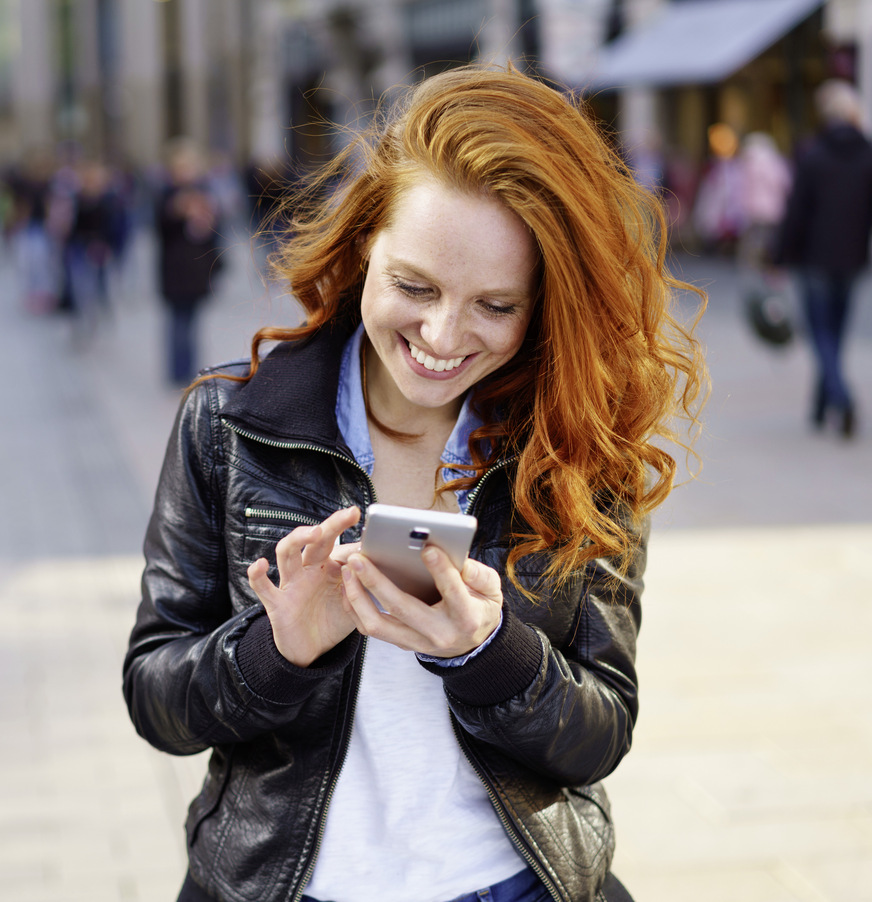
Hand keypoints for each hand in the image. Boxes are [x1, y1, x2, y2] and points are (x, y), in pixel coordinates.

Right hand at [247, 506, 360, 666]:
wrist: (311, 650)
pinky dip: (257, 575)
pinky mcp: (277, 602)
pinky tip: (260, 564)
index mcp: (329, 567)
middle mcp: (309, 569)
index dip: (357, 543)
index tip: (376, 535)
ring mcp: (291, 583)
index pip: (341, 546)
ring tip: (315, 532)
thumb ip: (364, 584)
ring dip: (299, 538)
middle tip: (351, 513)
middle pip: (316, 540)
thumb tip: (378, 563)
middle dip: (333, 524)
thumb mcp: (354, 601)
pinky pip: (263, 586)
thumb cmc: (332, 620)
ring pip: (287, 552)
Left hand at [340, 545, 502, 657]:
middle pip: (402, 608)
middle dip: (377, 582)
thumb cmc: (481, 608)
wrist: (474, 645)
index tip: (428, 548)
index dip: (441, 570)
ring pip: (378, 624)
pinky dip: (356, 608)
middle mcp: (439, 633)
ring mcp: (417, 641)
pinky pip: (372, 628)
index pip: (453, 592)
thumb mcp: (491, 591)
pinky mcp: (402, 643)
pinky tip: (349, 586)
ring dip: (358, 596)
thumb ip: (480, 575)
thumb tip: (461, 562)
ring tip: (348, 569)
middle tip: (360, 558)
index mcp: (466, 617)